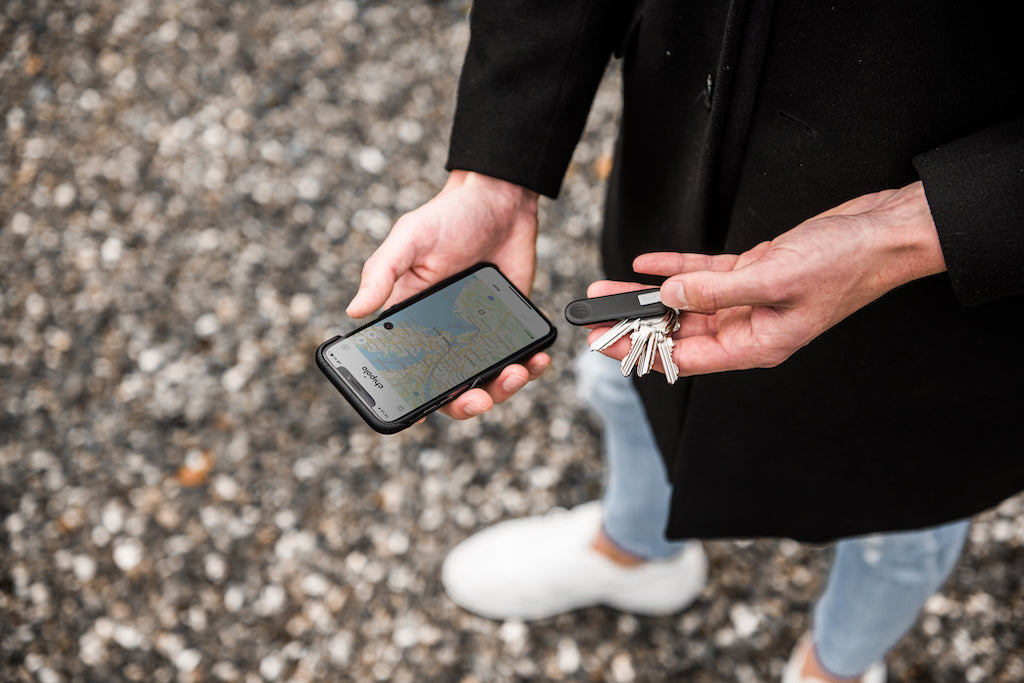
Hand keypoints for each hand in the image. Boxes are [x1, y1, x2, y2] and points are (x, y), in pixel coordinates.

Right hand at [346, 170, 550, 418]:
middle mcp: (444, 335)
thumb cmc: (448, 217)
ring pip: (488, 380)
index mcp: (413, 321)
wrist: (500, 201)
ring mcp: (479, 334)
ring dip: (503, 388)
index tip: (420, 414)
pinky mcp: (511, 326)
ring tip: (516, 373)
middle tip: (480, 399)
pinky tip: (536, 360)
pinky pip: (519, 358)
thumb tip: (354, 310)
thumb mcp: (409, 239)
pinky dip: (530, 367)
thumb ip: (381, 272)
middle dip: (466, 402)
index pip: (407, 370)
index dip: (412, 397)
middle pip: (451, 388)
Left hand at [587, 182, 945, 375]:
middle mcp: (749, 328)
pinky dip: (674, 269)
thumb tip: (668, 297)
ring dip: (647, 294)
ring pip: (685, 302)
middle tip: (593, 313)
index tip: (603, 343)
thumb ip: (715, 291)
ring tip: (606, 290)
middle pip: (678, 330)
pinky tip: (644, 264)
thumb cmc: (843, 265)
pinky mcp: (754, 272)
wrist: (882, 232)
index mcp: (756, 345)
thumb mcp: (772, 279)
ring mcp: (750, 300)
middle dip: (634, 321)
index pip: (684, 357)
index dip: (639, 351)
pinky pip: (704, 275)